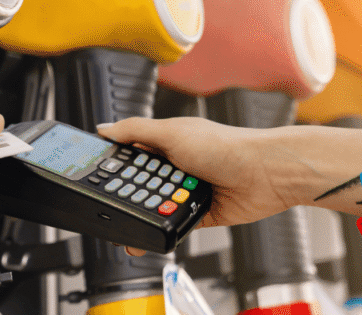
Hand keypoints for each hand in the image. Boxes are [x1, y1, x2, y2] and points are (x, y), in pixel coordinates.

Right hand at [99, 117, 361, 255]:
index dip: (114, 164)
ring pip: (155, 207)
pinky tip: (154, 232)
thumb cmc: (228, 146)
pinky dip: (164, 229)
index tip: (96, 175)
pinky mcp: (198, 213)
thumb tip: (104, 128)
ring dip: (146, 213)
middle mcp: (176, 165)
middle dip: (128, 193)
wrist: (265, 175)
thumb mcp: (173, 133)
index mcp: (167, 141)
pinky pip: (173, 225)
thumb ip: (135, 131)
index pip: (131, 152)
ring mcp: (187, 190)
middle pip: (141, 183)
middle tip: (113, 202)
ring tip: (132, 220)